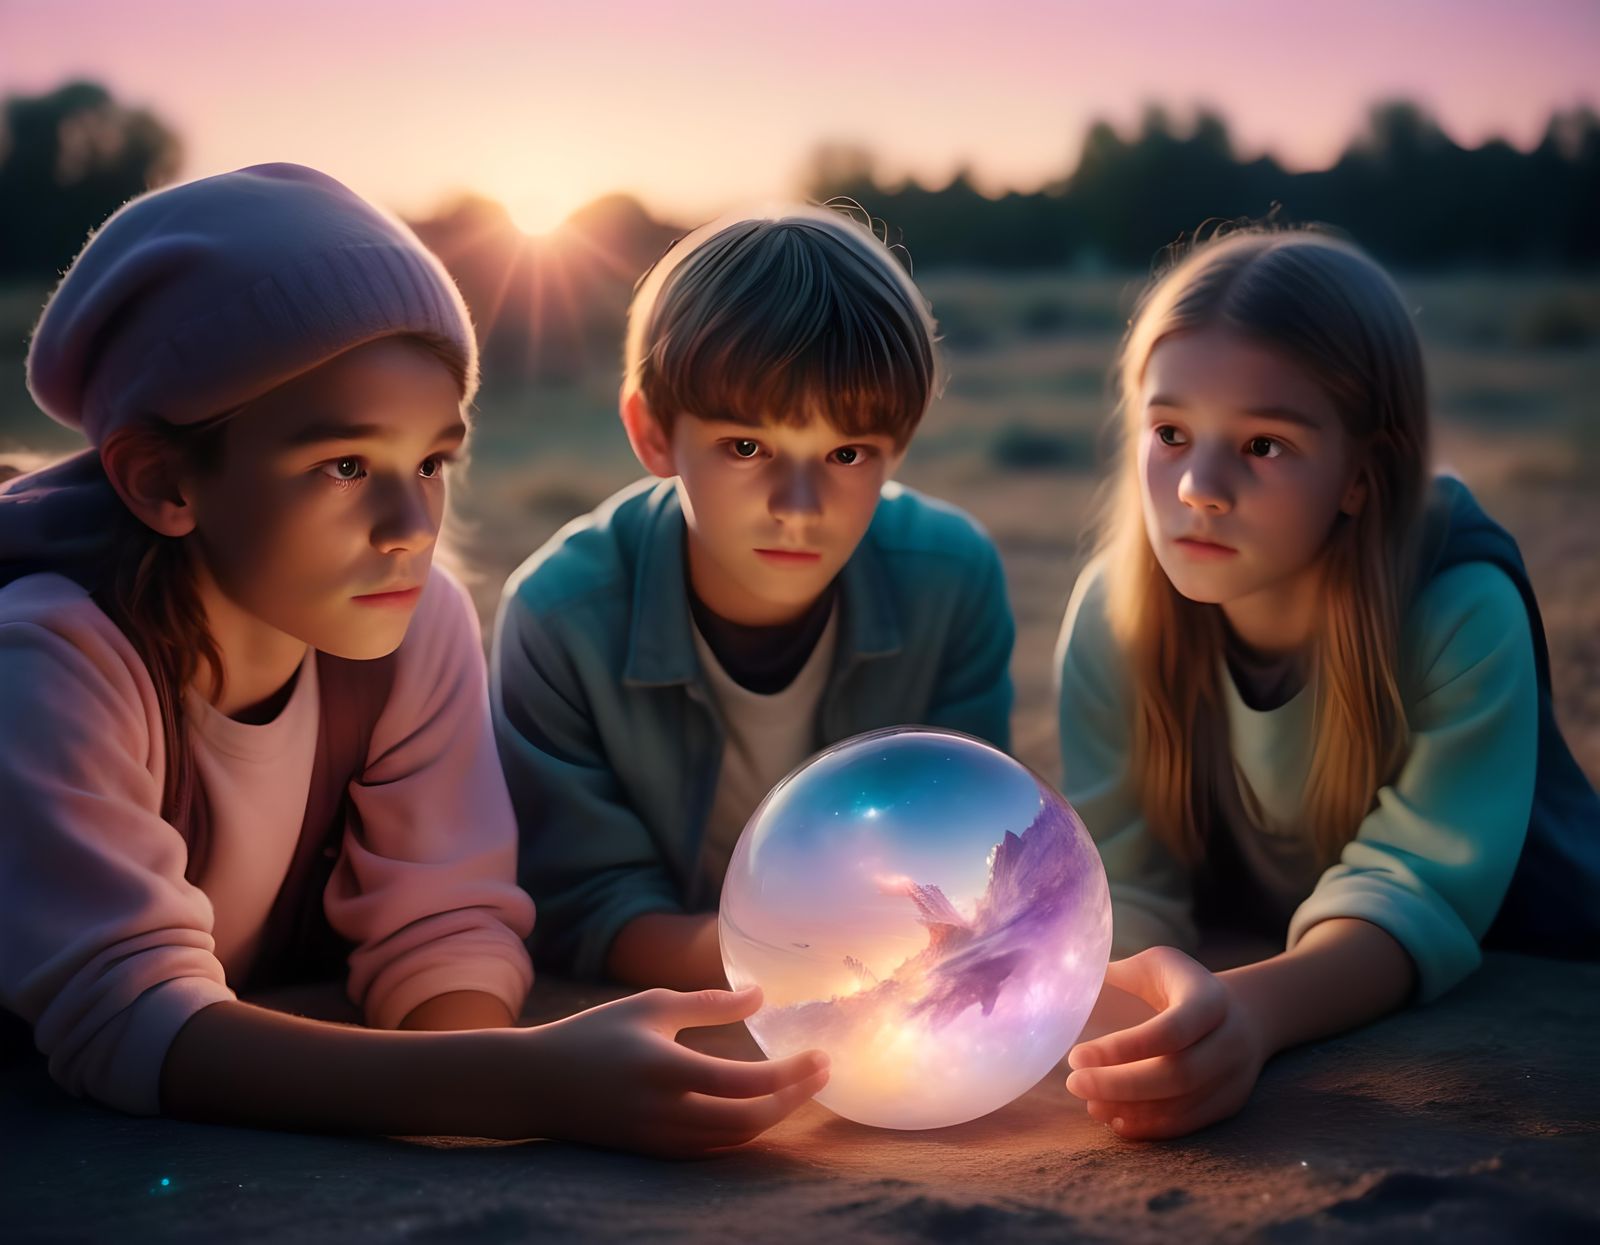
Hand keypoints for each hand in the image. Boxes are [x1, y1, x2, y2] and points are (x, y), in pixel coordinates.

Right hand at [519, 985, 827, 1156]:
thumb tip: (761, 995)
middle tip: (822, 1073)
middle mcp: (667, 1113)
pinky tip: (763, 1109)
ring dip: (775, 1117)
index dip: (791, 1073)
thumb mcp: (650, 1005)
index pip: (746, 1083)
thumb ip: (709, 1002)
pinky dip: (746, 1131)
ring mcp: (661, 1140)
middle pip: (750, 1120)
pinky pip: (714, 1149)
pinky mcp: (655, 1153)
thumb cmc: (595, 1035)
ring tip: (800, 1087)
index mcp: (667, 1070)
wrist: (537, 1086)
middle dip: (795, 1099)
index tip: (820, 1055)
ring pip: (735, 1140)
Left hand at [1064, 946, 1266, 1140]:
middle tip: (1074, 1084)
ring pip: (1182, 1105)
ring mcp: (1235, 1075)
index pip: (1169, 1031)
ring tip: (1090, 1103)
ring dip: (1131, 1110)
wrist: (1242, 1013)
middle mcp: (1231, 1039)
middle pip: (1177, 1075)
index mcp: (1211, 999)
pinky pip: (1189, 1123)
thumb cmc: (1181, 985)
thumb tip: (1061, 985)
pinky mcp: (1230, 1102)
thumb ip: (1117, 974)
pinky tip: (1115, 1120)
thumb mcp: (1156, 964)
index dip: (1121, 1049)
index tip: (1076, 1056)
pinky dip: (1150, 1127)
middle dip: (1120, 1085)